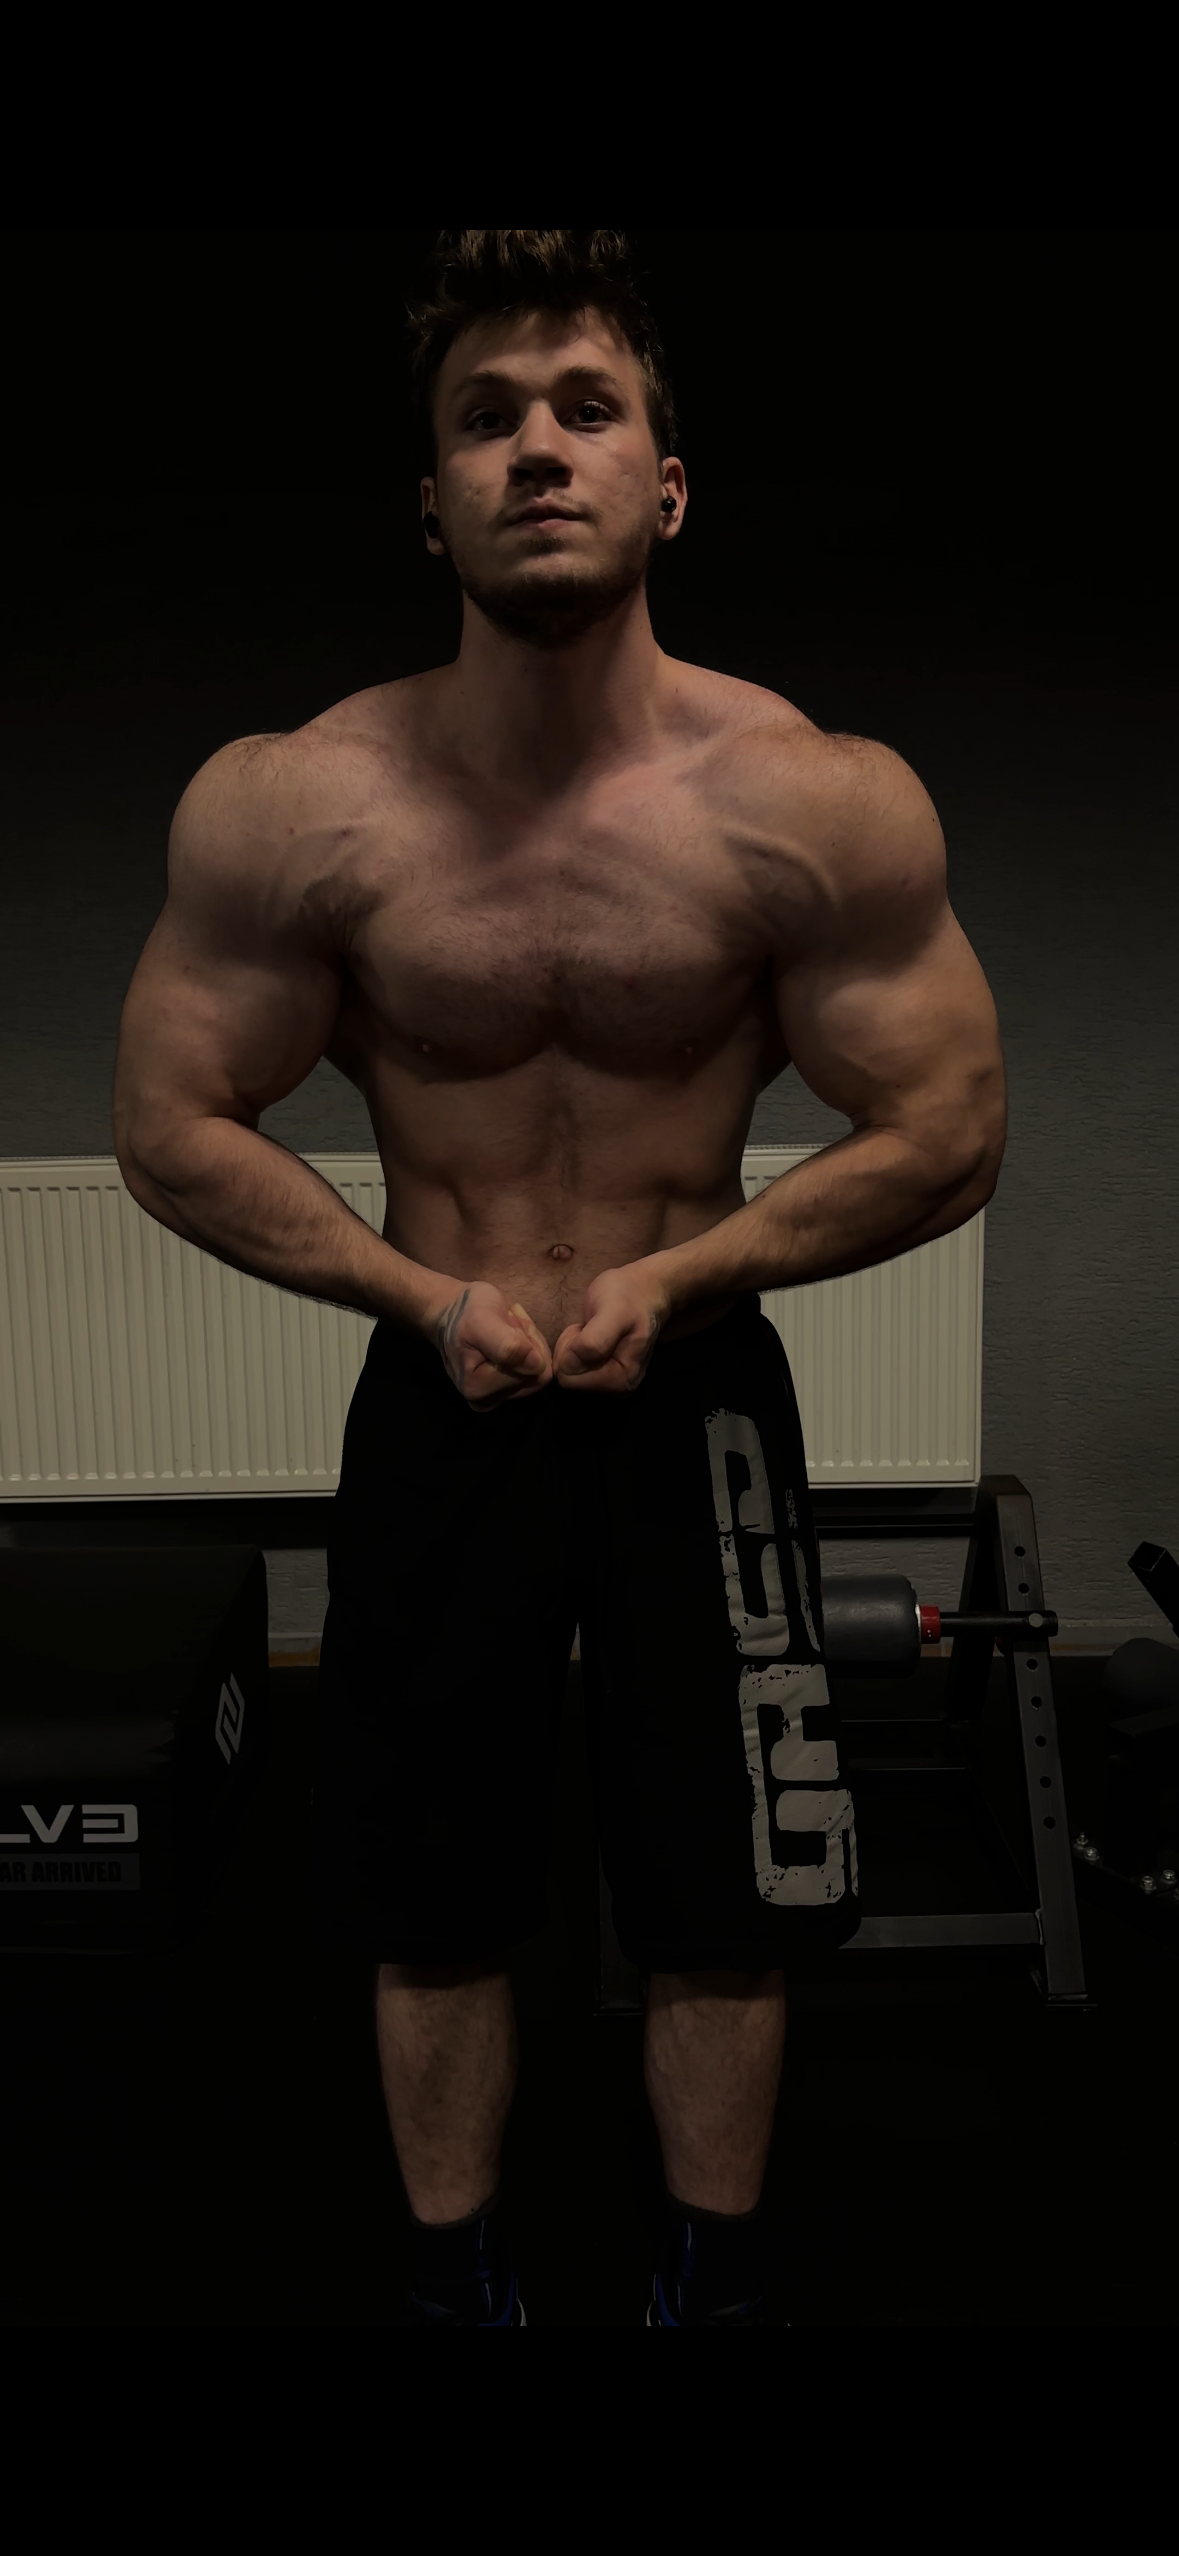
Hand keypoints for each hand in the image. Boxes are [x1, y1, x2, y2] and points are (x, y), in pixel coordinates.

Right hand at [432, 1282, 553, 1408]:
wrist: (449, 1310)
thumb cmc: (465, 1312)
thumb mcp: (483, 1320)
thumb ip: (508, 1345)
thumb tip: (537, 1367)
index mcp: (478, 1389)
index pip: (536, 1373)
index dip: (528, 1342)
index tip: (508, 1322)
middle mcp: (486, 1400)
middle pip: (538, 1375)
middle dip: (528, 1342)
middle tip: (508, 1322)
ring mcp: (495, 1397)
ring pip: (538, 1372)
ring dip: (528, 1342)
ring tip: (506, 1326)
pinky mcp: (501, 1391)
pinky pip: (533, 1371)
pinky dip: (527, 1348)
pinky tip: (509, 1335)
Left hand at [552, 1263, 670, 1392]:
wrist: (644, 1287)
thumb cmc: (628, 1295)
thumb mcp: (612, 1312)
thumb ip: (594, 1341)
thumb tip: (569, 1367)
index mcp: (622, 1380)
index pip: (569, 1380)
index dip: (570, 1351)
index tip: (588, 1329)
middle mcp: (620, 1388)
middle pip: (569, 1379)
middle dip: (571, 1351)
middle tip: (589, 1327)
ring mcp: (613, 1383)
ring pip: (570, 1374)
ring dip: (574, 1349)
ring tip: (593, 1329)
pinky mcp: (606, 1375)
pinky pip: (574, 1369)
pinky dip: (576, 1350)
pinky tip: (593, 1336)